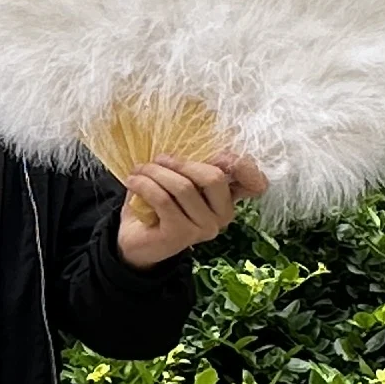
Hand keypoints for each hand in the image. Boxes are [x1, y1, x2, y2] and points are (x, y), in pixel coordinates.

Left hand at [116, 153, 268, 267]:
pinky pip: (164, 200)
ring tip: (139, 170)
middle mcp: (223, 216)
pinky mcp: (181, 235)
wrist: (135, 239)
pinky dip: (144, 185)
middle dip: (181, 163)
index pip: (251, 181)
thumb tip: (202, 144)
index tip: (223, 156)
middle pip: (214, 177)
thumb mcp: (180, 179)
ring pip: (184, 187)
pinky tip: (133, 181)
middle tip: (157, 160)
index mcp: (228, 198)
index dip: (244, 166)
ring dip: (155, 172)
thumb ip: (194, 165)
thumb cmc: (159, 204)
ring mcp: (204, 228)